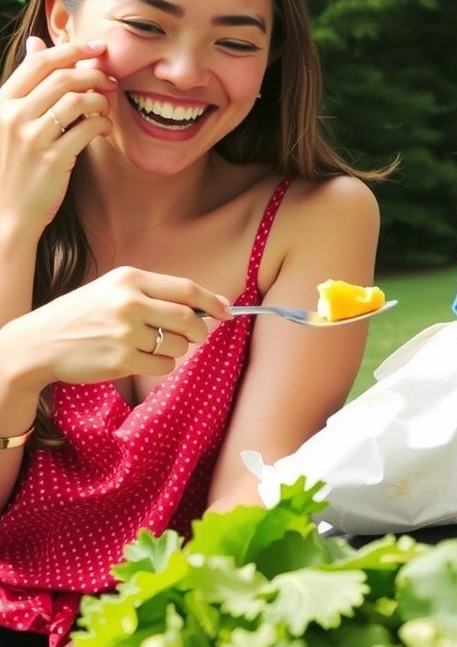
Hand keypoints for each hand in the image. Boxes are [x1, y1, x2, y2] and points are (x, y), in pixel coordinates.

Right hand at [0, 37, 115, 235]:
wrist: (6, 211)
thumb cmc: (14, 162)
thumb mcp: (10, 119)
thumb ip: (26, 86)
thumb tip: (36, 44)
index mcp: (1, 102)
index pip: (40, 63)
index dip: (74, 49)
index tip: (99, 47)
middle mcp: (12, 116)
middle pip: (64, 78)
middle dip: (94, 75)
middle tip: (110, 81)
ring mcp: (32, 138)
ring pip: (78, 100)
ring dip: (100, 100)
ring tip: (103, 109)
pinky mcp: (52, 159)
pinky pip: (88, 128)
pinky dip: (102, 123)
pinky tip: (101, 129)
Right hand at [0, 267, 230, 389]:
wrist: (38, 343)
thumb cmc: (82, 316)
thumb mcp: (113, 291)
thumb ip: (157, 294)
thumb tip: (213, 305)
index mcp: (129, 279)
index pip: (186, 289)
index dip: (213, 302)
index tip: (226, 312)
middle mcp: (129, 303)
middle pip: (189, 319)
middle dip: (199, 331)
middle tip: (194, 336)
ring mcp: (125, 332)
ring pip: (179, 346)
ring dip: (176, 350)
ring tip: (152, 346)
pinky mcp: (121, 360)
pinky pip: (164, 367)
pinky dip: (161, 366)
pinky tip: (140, 360)